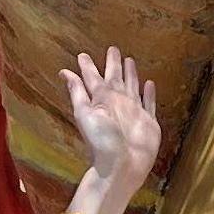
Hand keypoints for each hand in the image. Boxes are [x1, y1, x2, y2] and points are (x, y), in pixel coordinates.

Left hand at [61, 46, 162, 199]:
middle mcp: (118, 102)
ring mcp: (134, 111)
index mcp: (102, 99)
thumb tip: (64, 72)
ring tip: (130, 60)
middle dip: (113, 64)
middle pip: (115, 77)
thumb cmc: (102, 141)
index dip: (88, 66)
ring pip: (133, 86)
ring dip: (131, 74)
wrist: (122, 164)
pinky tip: (149, 84)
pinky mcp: (149, 121)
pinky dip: (150, 94)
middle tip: (113, 49)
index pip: (93, 78)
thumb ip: (78, 92)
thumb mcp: (84, 113)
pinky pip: (150, 103)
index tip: (83, 55)